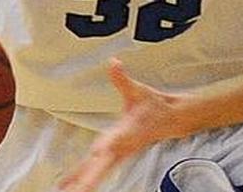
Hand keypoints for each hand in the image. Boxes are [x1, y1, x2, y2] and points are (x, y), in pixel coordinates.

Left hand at [59, 59, 182, 191]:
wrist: (172, 119)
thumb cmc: (154, 106)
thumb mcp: (137, 90)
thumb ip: (122, 79)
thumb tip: (114, 62)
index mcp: (124, 134)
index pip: (110, 147)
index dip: (100, 154)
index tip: (93, 160)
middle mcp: (120, 148)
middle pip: (99, 167)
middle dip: (86, 180)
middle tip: (70, 191)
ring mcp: (118, 155)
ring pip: (97, 173)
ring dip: (82, 183)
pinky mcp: (116, 157)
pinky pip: (97, 171)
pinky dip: (85, 179)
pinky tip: (73, 187)